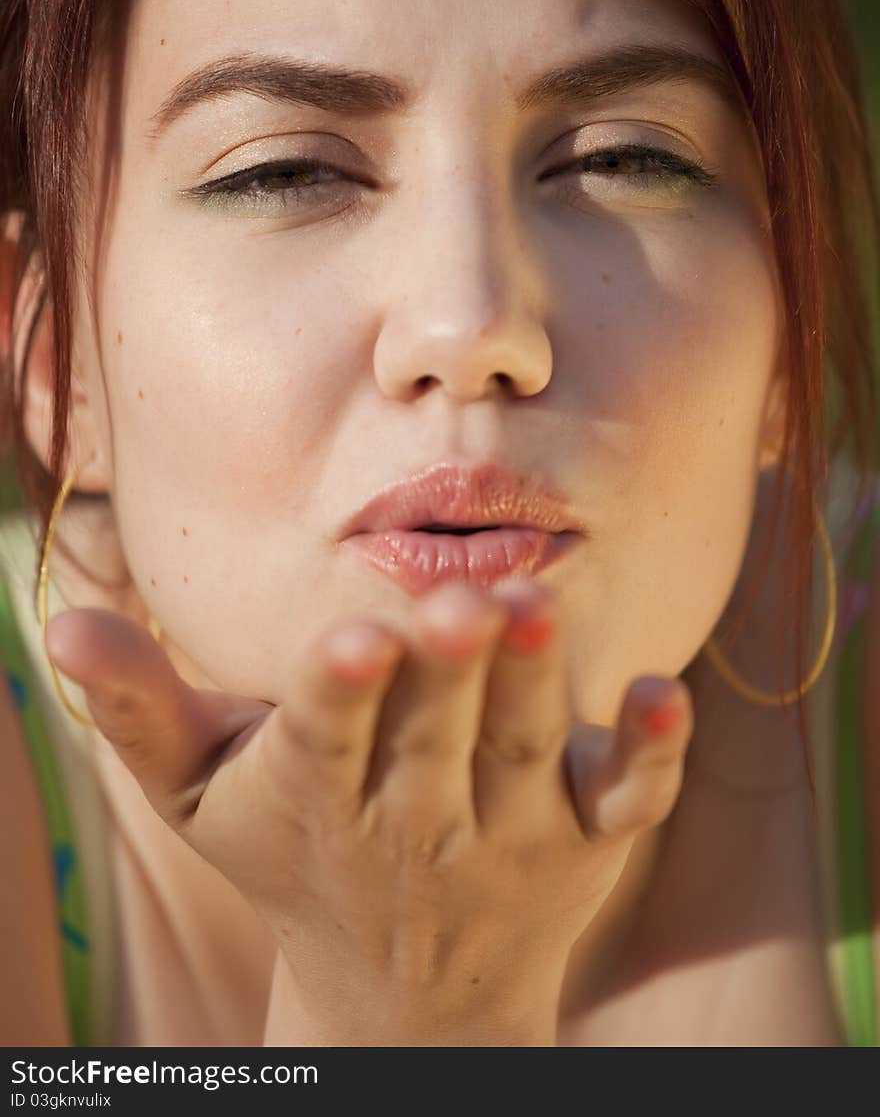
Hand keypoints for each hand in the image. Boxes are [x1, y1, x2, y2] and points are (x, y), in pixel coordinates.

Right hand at [46, 577, 692, 1044]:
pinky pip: (626, 800)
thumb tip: (62, 626)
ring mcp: (508, 833)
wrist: (404, 992)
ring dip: (532, 687)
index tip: (348, 644)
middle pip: (434, 739)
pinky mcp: (584, 837)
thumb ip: (140, 711)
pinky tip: (668, 692)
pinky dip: (649, 754)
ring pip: (522, 753)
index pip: (325, 739)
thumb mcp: (199, 797)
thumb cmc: (291, 855)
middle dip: (445, 674)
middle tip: (458, 604)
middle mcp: (416, 819)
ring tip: (535, 606)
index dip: (337, 695)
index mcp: (321, 792)